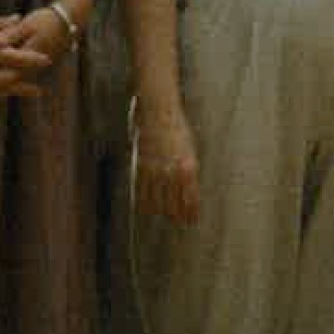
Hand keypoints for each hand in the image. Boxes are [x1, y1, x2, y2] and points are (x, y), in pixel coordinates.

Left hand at [0, 5, 78, 82]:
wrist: (64, 25)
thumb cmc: (45, 22)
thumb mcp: (27, 26)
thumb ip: (9, 35)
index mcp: (26, 62)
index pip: (3, 78)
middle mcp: (26, 72)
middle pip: (0, 86)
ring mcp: (26, 73)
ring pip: (3, 86)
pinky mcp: (24, 70)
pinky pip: (7, 79)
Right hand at [135, 100, 201, 222]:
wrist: (159, 111)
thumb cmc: (177, 128)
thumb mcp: (190, 149)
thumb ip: (189, 169)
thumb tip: (189, 188)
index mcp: (188, 166)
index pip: (190, 199)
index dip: (191, 213)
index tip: (192, 221)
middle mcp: (172, 170)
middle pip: (174, 204)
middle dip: (177, 215)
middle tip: (178, 222)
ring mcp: (156, 169)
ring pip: (157, 201)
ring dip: (161, 211)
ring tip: (164, 216)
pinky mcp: (142, 166)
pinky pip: (142, 191)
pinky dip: (145, 202)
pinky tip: (147, 207)